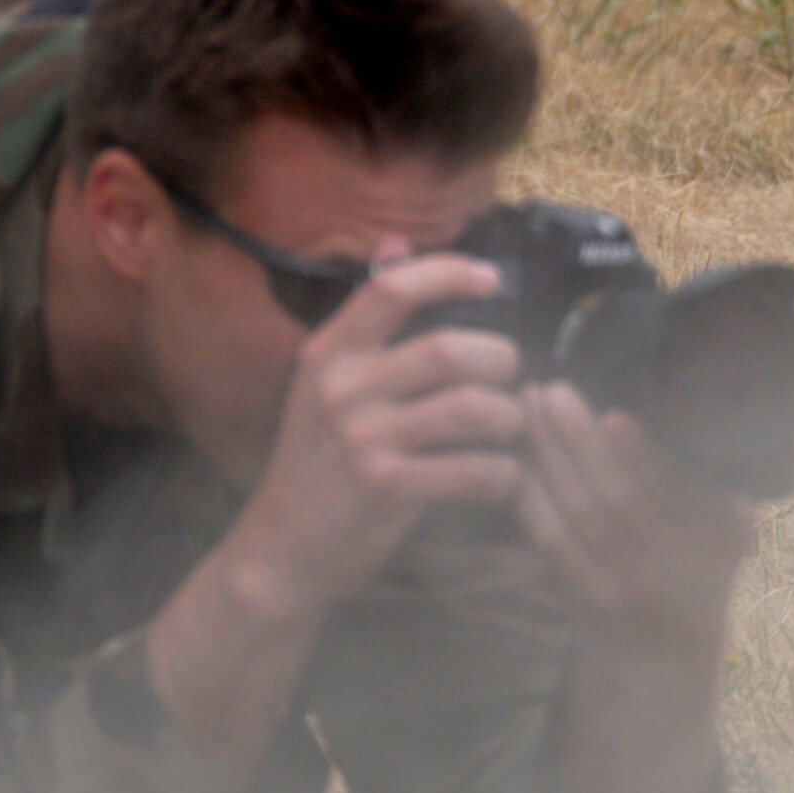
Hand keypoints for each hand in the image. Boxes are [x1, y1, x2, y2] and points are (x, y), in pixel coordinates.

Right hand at [221, 253, 526, 619]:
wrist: (281, 550)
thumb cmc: (314, 465)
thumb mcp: (322, 384)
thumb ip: (366, 319)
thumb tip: (398, 242)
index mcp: (328, 354)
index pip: (392, 288)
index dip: (450, 273)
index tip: (493, 280)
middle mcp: (341, 389)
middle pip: (449, 349)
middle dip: (501, 361)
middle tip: (512, 379)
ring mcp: (362, 439)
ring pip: (471, 408)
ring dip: (509, 419)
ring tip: (510, 430)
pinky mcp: (386, 488)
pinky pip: (472, 469)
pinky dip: (502, 474)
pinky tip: (502, 478)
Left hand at [517, 383, 754, 645]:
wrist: (660, 664)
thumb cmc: (693, 573)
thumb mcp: (723, 532)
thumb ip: (711, 480)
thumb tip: (677, 404)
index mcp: (718, 537)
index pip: (679, 489)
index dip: (643, 455)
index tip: (613, 414)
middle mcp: (673, 569)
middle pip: (618, 498)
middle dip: (580, 440)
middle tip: (552, 390)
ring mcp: (624, 588)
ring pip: (576, 515)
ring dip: (547, 456)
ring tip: (527, 408)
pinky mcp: (580, 597)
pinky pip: (548, 540)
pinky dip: (529, 495)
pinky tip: (517, 455)